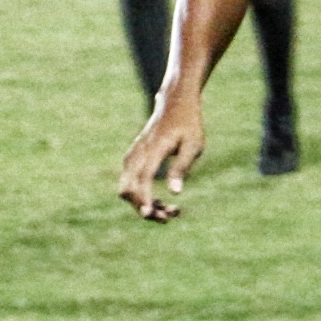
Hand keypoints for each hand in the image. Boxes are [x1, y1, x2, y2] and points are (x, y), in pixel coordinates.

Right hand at [118, 95, 204, 222]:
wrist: (174, 103)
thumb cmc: (188, 124)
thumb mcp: (193, 145)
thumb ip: (182, 168)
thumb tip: (175, 193)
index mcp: (155, 148)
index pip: (143, 177)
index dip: (144, 197)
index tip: (150, 214)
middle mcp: (139, 152)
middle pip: (128, 186)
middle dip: (143, 206)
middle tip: (167, 217)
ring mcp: (133, 154)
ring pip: (126, 186)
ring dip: (142, 203)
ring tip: (169, 211)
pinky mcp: (133, 158)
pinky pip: (130, 181)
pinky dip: (141, 195)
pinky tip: (161, 200)